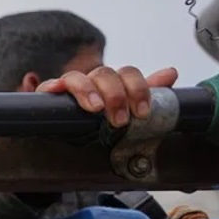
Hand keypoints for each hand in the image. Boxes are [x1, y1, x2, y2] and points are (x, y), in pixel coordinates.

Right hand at [36, 66, 177, 128]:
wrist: (70, 145)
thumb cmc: (101, 125)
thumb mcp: (128, 111)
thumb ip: (149, 93)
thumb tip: (170, 73)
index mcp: (113, 84)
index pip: (127, 73)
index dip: (137, 89)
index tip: (142, 112)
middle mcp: (92, 82)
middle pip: (104, 74)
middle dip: (115, 95)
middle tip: (120, 120)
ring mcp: (69, 88)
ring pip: (78, 78)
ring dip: (88, 91)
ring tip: (95, 109)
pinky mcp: (49, 97)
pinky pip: (48, 86)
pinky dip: (52, 86)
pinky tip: (56, 90)